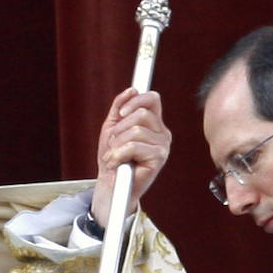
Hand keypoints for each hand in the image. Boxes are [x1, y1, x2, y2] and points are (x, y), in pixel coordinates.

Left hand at [90, 88, 170, 226]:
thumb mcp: (112, 128)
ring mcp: (162, 145)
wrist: (110, 183)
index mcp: (153, 123)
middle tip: (114, 144)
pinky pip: (133, 145)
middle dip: (119, 129)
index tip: (119, 113)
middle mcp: (162, 133)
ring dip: (116, 144)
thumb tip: (131, 90)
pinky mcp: (159, 158)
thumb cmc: (112, 157)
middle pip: (141, 114)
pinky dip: (118, 154)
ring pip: (135, 130)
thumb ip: (119, 107)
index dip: (134, 101)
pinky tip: (116, 163)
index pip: (152, 99)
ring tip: (114, 155)